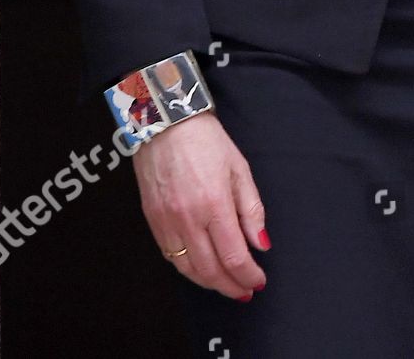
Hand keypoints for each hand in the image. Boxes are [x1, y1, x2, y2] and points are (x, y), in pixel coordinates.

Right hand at [132, 111, 269, 299]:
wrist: (165, 122)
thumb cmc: (205, 140)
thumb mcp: (239, 168)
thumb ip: (251, 209)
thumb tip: (261, 244)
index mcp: (214, 204)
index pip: (234, 257)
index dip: (249, 276)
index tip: (259, 281)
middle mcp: (188, 219)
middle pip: (211, 271)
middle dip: (231, 287)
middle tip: (246, 291)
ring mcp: (167, 222)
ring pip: (188, 270)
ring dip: (210, 283)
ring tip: (227, 285)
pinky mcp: (152, 221)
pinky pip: (171, 257)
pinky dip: (188, 269)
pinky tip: (202, 268)